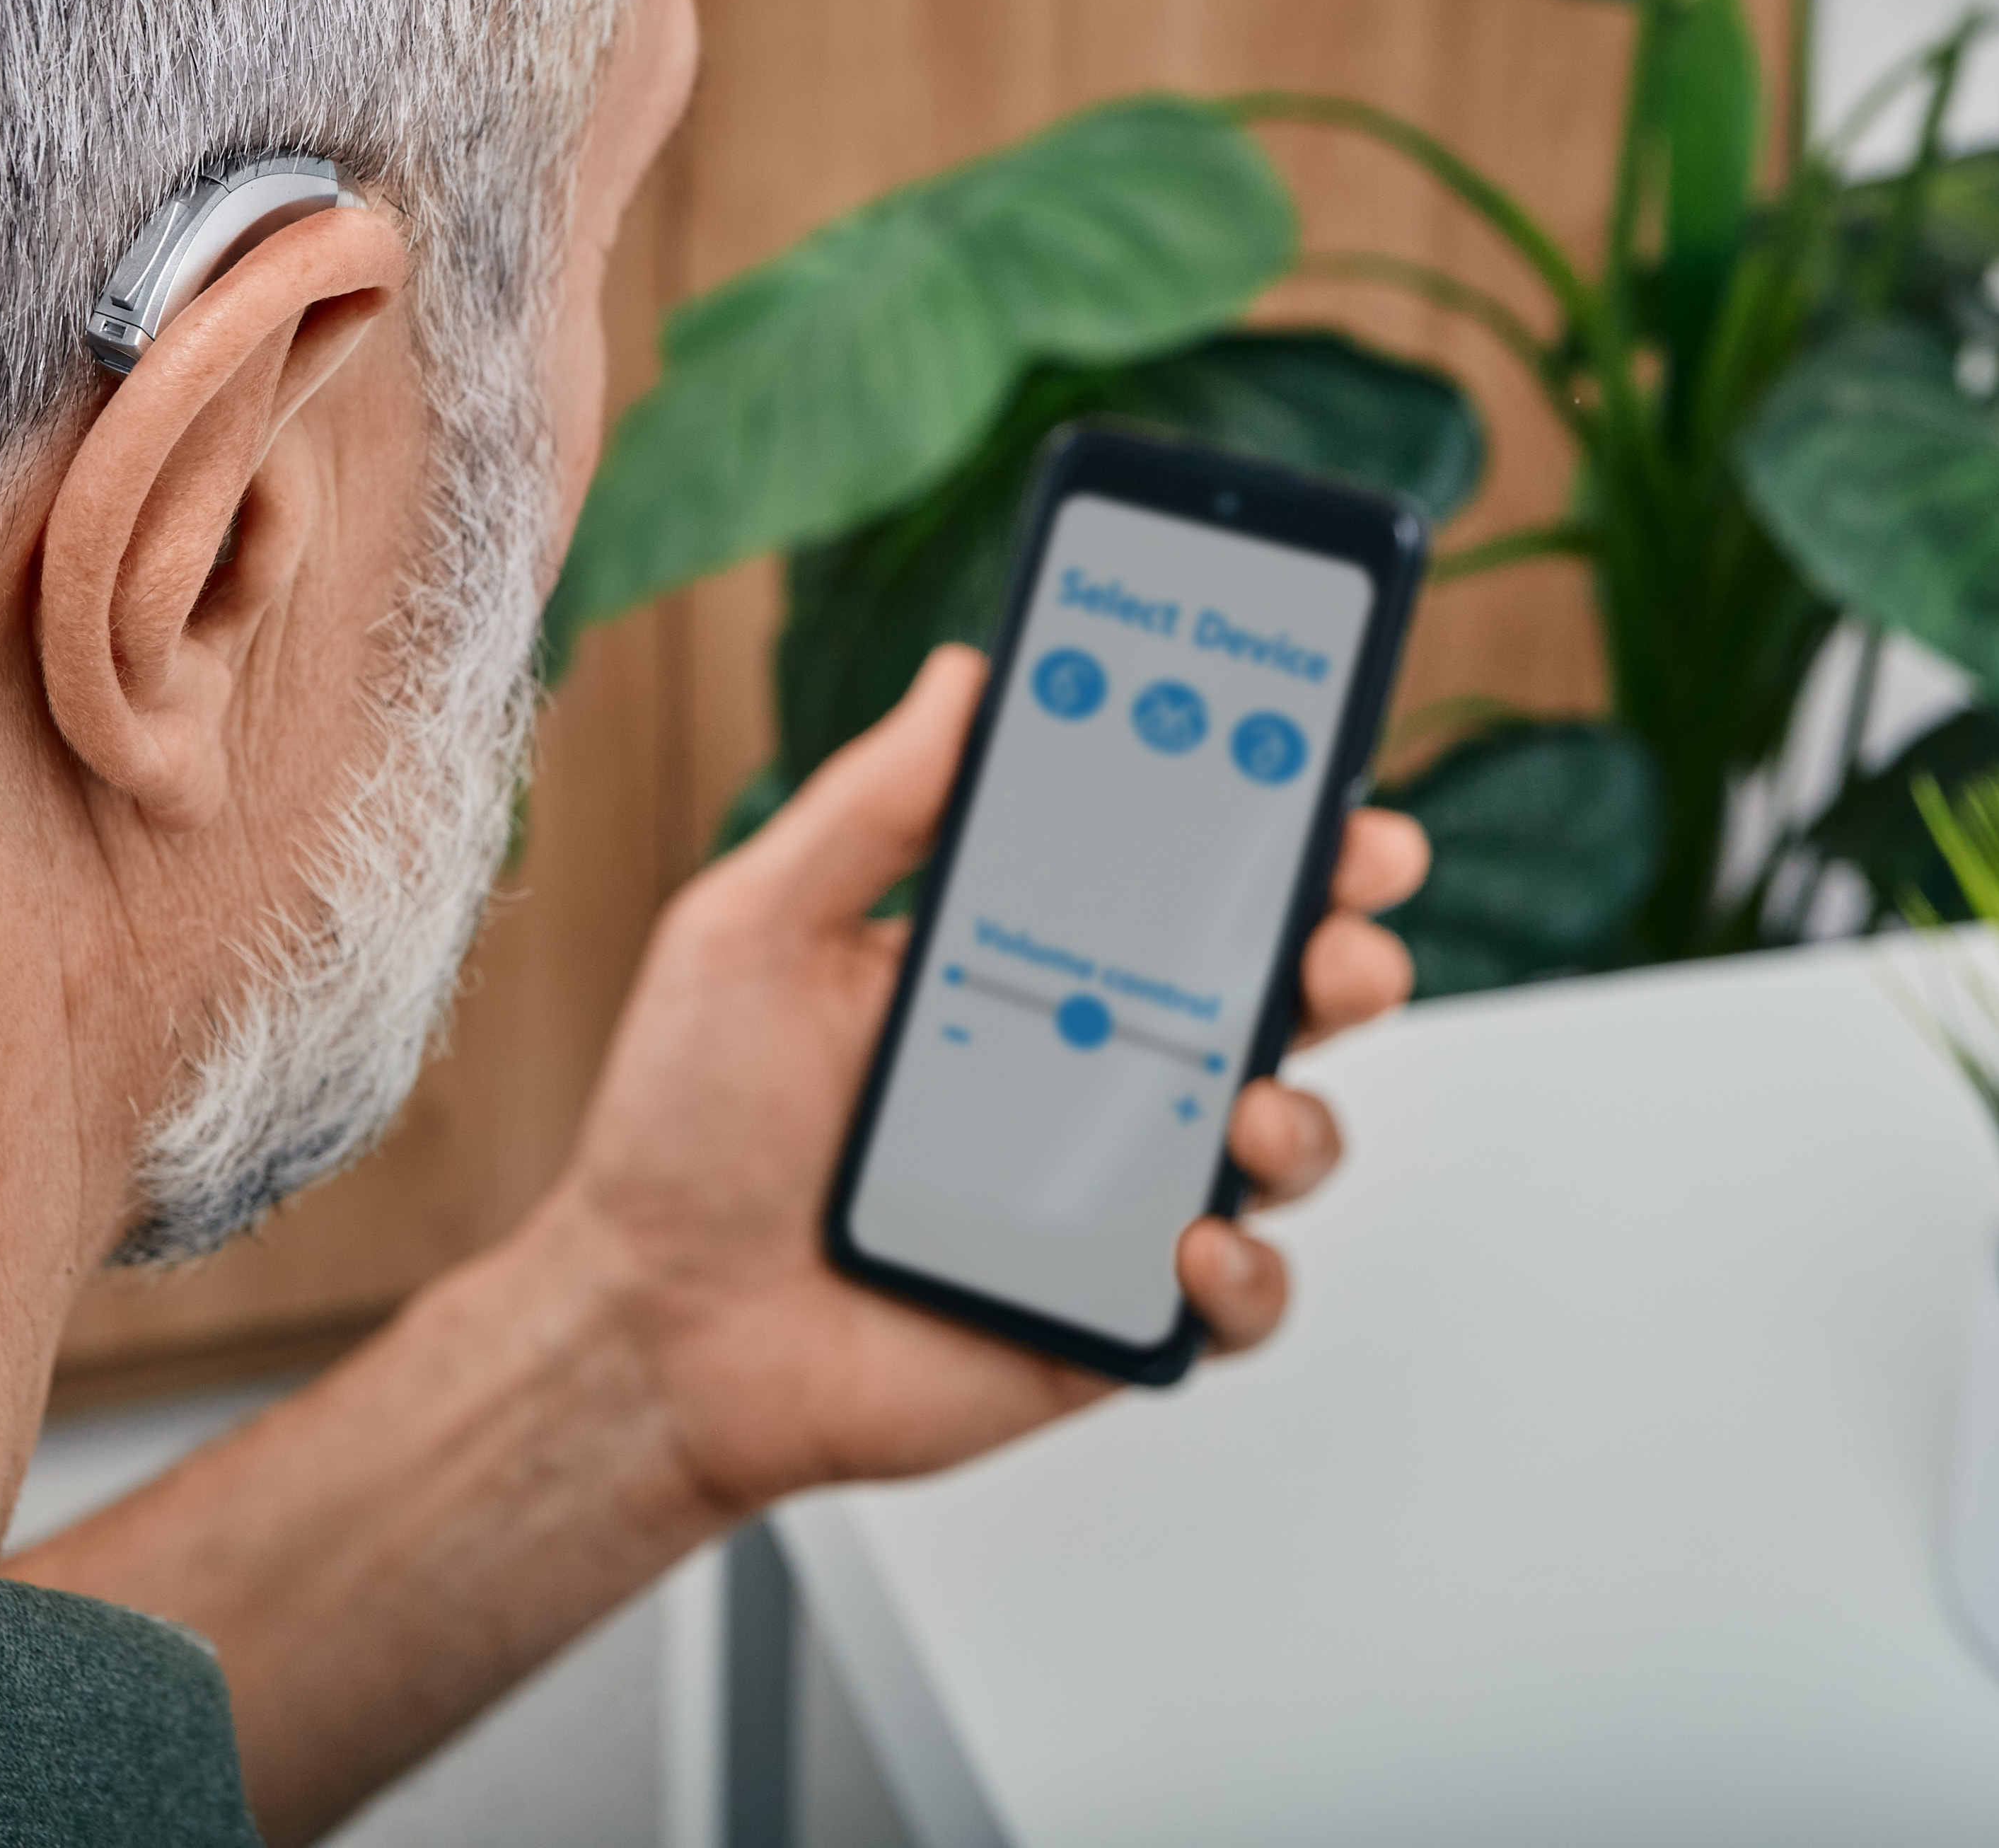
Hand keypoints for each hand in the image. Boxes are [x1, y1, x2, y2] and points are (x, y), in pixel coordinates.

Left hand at [528, 644, 1424, 1520]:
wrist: (655, 1323)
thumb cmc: (690, 1126)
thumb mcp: (758, 930)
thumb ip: (870, 807)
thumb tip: (967, 675)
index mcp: (1026, 956)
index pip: (1183, 873)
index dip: (1278, 825)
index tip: (1325, 781)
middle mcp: (1091, 1065)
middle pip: (1272, 995)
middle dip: (1343, 950)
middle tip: (1339, 936)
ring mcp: (1111, 1190)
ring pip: (1282, 1139)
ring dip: (1305, 1116)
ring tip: (1253, 1109)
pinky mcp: (1107, 1312)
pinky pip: (1234, 1301)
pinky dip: (1244, 1277)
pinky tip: (1188, 1246)